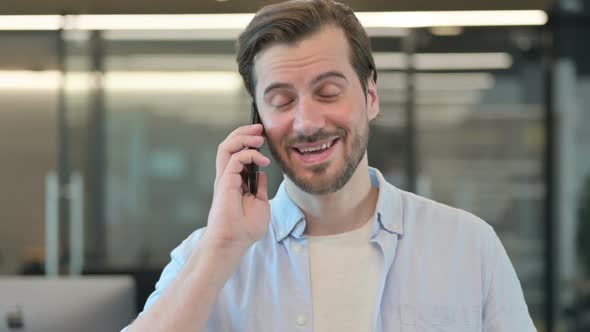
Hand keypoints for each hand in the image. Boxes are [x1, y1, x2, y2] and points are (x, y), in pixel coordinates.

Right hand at [205, 124, 270, 249]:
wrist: (233, 242)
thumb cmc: (245, 229)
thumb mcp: (260, 204)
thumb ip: (259, 187)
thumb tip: (261, 173)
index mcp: (234, 180)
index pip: (237, 153)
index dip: (248, 142)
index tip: (263, 139)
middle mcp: (227, 176)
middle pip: (229, 145)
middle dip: (244, 132)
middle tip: (260, 128)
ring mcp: (224, 178)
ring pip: (226, 146)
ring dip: (243, 137)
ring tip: (259, 137)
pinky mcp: (225, 182)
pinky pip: (235, 158)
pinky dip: (249, 154)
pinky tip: (262, 160)